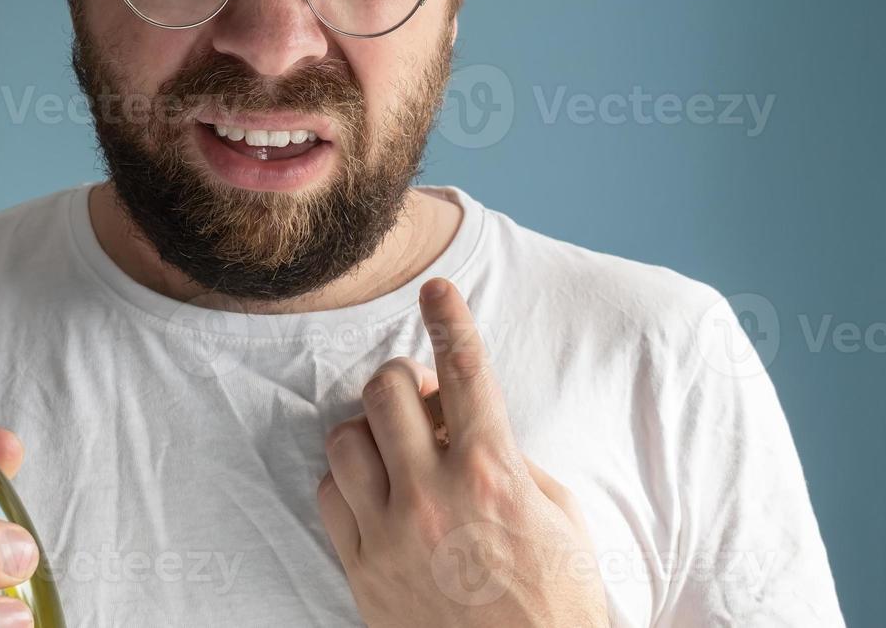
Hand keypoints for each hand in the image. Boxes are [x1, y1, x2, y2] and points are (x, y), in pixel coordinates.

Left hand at [316, 277, 608, 627]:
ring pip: (343, 438)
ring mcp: (391, 535)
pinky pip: (328, 494)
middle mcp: (434, 497)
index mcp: (493, 475)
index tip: (435, 289)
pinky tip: (375, 494)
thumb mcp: (557, 516)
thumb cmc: (557, 600)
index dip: (450, 320)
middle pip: (384, 391)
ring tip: (394, 448)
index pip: (465, 373)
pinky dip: (346, 482)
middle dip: (400, 380)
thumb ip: (509, 457)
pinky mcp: (361, 570)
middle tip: (420, 399)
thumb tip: (465, 420)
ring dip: (368, 430)